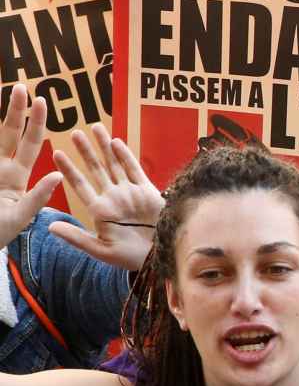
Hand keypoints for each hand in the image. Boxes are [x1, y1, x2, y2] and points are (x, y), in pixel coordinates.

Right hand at [0, 86, 62, 248]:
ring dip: (0, 116)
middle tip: (21, 86)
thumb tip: (58, 174)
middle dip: (14, 110)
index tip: (40, 100)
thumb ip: (37, 197)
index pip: (28, 144)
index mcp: (16, 176)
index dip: (34, 122)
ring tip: (3, 91)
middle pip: (7, 132)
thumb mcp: (21, 217)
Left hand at [46, 125, 162, 271]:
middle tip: (73, 133)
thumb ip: (77, 237)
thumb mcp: (101, 250)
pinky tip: (115, 142)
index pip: (80, 185)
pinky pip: (134, 170)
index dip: (68, 170)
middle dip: (85, 151)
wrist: (162, 257)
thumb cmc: (132, 258)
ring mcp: (131, 193)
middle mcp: (114, 197)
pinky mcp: (148, 192)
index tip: (56, 153)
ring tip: (94, 127)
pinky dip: (125, 156)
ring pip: (114, 164)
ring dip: (104, 146)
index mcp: (100, 210)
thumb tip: (50, 227)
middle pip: (96, 169)